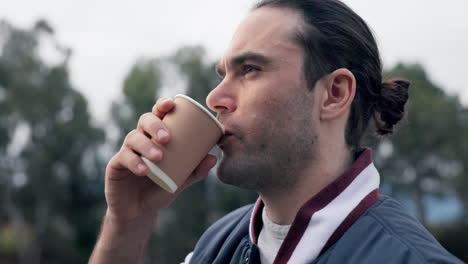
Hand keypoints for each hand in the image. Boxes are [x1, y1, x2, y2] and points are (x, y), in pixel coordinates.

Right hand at [104, 97, 216, 223]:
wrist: (139, 212)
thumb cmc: (160, 189)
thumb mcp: (180, 180)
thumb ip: (196, 171)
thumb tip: (213, 157)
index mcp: (155, 137)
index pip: (158, 115)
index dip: (163, 105)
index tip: (171, 103)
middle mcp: (140, 139)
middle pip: (144, 121)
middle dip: (155, 125)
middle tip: (167, 138)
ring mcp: (127, 151)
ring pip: (133, 138)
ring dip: (146, 145)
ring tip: (158, 156)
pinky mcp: (116, 165)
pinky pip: (123, 158)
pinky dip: (135, 162)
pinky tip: (144, 170)